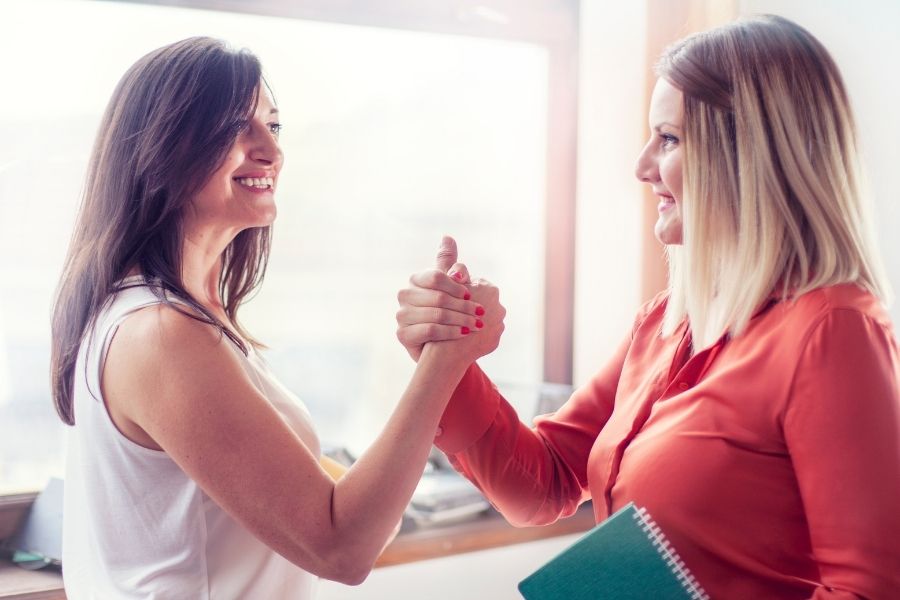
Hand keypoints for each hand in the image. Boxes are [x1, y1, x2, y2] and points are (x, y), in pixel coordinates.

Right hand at [396, 236, 500, 360]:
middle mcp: (404, 295)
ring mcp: (401, 315)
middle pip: (438, 297)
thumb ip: (449, 265)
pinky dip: (451, 332)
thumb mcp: (449, 287)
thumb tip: (447, 237)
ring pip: (436, 314)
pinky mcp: (403, 334)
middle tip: (481, 313)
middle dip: (463, 306)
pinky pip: (430, 331)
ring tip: (477, 325)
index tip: (471, 294)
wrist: (437, 346)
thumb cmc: (445, 311)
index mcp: (416, 279)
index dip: (456, 286)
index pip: (436, 276)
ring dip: (461, 319)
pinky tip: (465, 334)